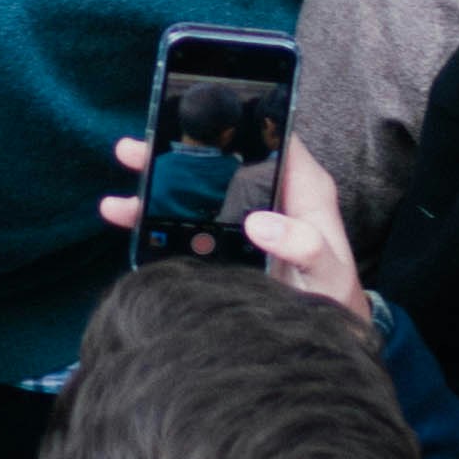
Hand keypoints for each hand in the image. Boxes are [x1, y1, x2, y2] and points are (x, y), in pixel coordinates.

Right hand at [99, 127, 366, 319]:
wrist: (326, 343)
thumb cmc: (335, 300)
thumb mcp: (329, 273)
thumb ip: (306, 246)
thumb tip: (259, 223)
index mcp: (303, 188)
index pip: (273, 139)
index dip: (240, 120)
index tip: (197, 114)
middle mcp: (272, 196)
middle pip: (222, 160)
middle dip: (177, 152)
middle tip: (136, 148)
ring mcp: (245, 218)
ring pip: (198, 190)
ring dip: (159, 185)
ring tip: (124, 180)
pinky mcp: (228, 243)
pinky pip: (189, 224)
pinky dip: (157, 220)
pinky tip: (128, 219)